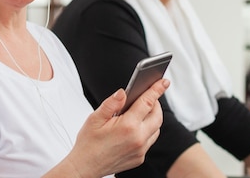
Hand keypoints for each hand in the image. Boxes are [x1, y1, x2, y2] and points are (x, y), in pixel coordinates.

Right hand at [48, 78, 168, 176]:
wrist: (85, 168)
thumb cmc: (88, 143)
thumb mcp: (95, 118)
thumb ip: (111, 103)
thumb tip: (124, 92)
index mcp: (128, 126)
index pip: (148, 102)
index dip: (157, 89)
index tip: (164, 81)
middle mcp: (138, 139)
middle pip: (157, 116)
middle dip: (156, 103)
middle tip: (148, 96)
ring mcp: (140, 150)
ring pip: (156, 129)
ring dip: (153, 117)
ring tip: (142, 110)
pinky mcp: (140, 158)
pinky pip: (150, 140)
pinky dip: (148, 131)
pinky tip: (137, 127)